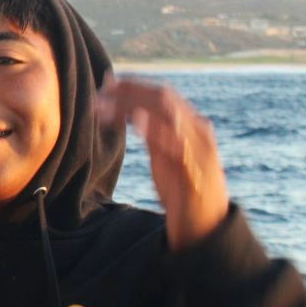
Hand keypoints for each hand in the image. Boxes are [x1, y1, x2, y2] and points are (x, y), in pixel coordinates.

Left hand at [99, 75, 228, 251]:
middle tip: (100, 93)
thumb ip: (150, 130)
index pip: (163, 93)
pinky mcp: (195, 172)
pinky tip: (137, 120)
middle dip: (130, 91)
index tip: (106, 82)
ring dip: (133, 106)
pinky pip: (177, 146)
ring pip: (169, 116)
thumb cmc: (182, 185)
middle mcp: (198, 132)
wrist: (205, 224)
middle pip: (163, 99)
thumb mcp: (163, 153)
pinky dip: (156, 130)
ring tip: (104, 107)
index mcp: (191, 125)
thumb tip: (126, 108)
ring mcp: (199, 150)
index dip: (135, 84)